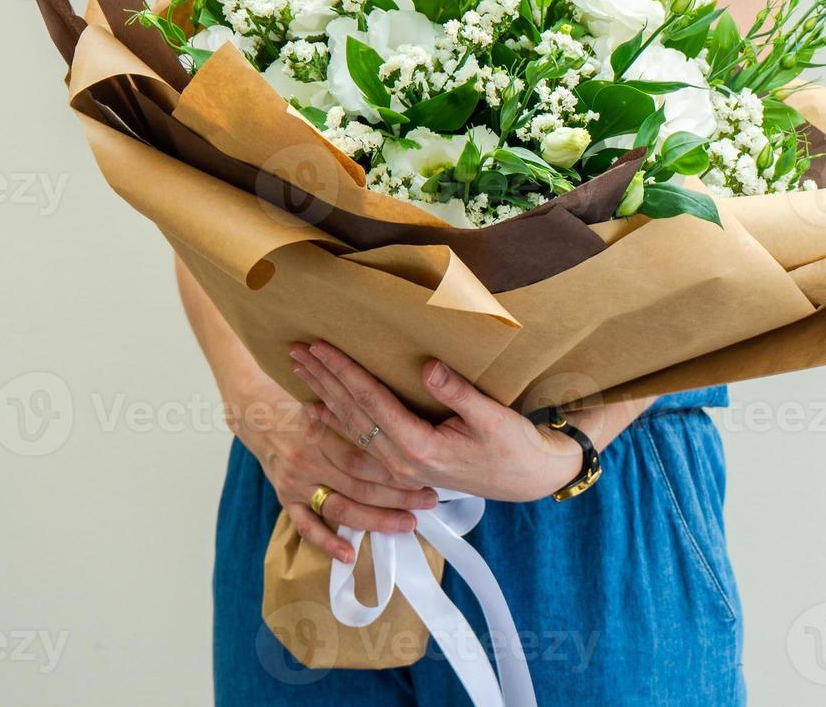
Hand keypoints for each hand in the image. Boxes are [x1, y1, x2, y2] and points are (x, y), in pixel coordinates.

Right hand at [237, 390, 439, 562]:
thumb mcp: (327, 396)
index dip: (395, 468)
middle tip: (429, 500)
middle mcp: (307, 460)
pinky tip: (350, 555)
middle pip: (359, 485)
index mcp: (318, 431)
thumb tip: (401, 416)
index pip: (363, 457)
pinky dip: (327, 543)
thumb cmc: (300, 400)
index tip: (425, 473)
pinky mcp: (285, 498)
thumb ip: (357, 411)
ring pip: (340, 508)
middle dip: (398, 495)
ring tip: (408, 524)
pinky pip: (306, 527)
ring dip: (376, 519)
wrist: (255, 410)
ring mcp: (295, 482)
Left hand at [289, 342, 584, 503]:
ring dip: (324, 397)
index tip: (321, 347)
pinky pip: (362, 442)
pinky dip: (338, 421)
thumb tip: (427, 367)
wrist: (528, 479)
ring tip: (301, 371)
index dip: (344, 372)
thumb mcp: (493, 418)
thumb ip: (457, 393)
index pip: (371, 402)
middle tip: (297, 352)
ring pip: (351, 428)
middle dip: (323, 380)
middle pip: (352, 414)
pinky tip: (320, 408)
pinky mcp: (405, 467)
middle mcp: (401, 461)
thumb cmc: (515, 447)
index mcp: (419, 448)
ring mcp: (400, 468)